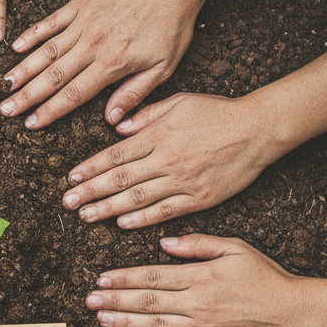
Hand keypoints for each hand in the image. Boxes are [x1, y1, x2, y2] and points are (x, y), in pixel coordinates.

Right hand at [0, 0, 196, 128]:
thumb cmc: (170, 28)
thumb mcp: (162, 68)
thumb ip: (134, 94)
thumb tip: (112, 120)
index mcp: (111, 65)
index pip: (73, 94)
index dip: (49, 111)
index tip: (30, 123)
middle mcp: (92, 45)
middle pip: (53, 76)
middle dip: (27, 95)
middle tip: (5, 110)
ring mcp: (84, 22)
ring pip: (46, 51)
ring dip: (23, 69)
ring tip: (5, 85)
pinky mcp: (81, 4)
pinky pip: (51, 22)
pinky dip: (32, 34)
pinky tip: (15, 47)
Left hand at [62, 92, 277, 227]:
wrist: (259, 129)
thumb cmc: (218, 112)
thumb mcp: (179, 102)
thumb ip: (146, 114)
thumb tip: (117, 125)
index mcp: (158, 135)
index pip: (115, 155)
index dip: (90, 168)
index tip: (71, 178)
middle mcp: (166, 159)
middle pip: (119, 179)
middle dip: (90, 192)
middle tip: (68, 202)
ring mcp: (182, 181)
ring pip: (137, 198)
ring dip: (108, 209)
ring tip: (86, 216)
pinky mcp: (199, 198)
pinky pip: (165, 211)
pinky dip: (142, 219)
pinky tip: (122, 224)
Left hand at [86, 234, 301, 326]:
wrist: (295, 313)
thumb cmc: (266, 277)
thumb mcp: (235, 248)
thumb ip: (198, 244)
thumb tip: (165, 243)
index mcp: (200, 277)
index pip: (152, 277)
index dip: (123, 279)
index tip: (101, 280)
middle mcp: (197, 304)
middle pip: (147, 303)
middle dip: (115, 301)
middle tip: (90, 301)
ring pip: (155, 326)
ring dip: (125, 323)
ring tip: (102, 319)